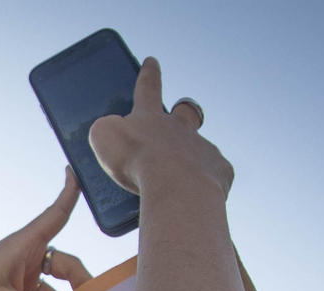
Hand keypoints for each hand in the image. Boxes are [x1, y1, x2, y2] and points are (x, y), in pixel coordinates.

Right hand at [89, 57, 232, 198]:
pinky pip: (214, 175)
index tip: (151, 62)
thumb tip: (111, 130)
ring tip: (178, 181)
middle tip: (181, 114)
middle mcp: (180, 128)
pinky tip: (194, 196)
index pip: (148, 88)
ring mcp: (202, 148)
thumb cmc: (137, 161)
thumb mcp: (105, 138)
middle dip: (183, 110)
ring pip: (199, 148)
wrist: (176, 188)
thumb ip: (106, 129)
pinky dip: (205, 184)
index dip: (148, 75)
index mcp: (151, 118)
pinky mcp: (219, 171)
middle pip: (186, 111)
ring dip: (190, 159)